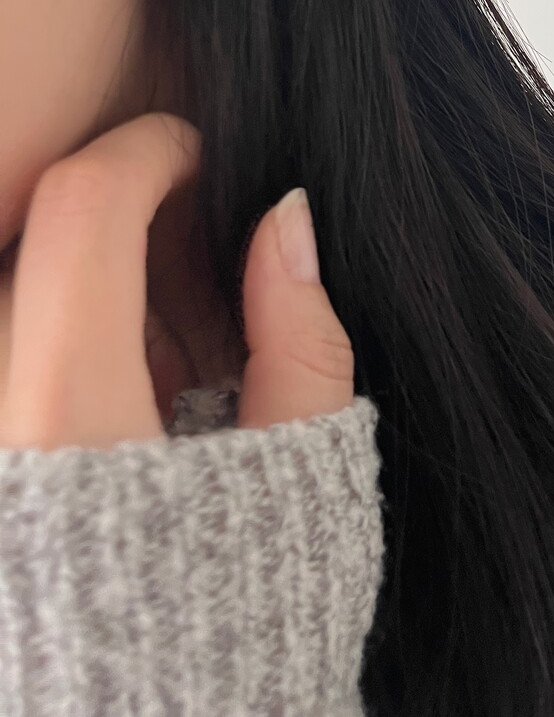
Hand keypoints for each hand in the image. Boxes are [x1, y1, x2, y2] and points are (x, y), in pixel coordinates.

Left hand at [0, 113, 354, 450]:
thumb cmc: (236, 626)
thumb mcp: (296, 474)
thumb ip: (300, 345)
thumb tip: (285, 219)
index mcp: (73, 418)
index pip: (83, 209)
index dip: (145, 150)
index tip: (191, 152)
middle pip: (30, 243)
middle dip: (109, 219)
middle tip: (182, 268)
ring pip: (8, 293)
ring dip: (78, 288)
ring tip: (155, 367)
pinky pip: (5, 354)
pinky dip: (53, 346)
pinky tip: (122, 408)